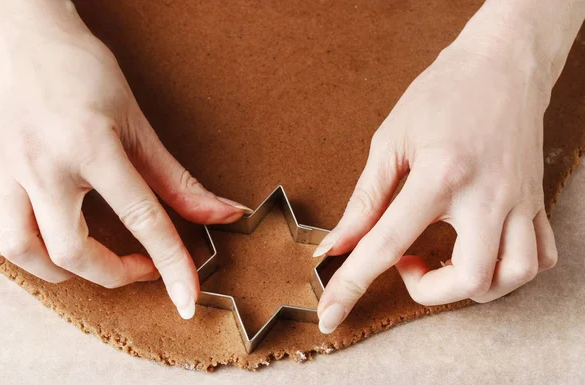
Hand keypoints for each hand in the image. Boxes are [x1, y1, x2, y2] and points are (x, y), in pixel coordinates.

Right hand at [0, 5, 249, 318]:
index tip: (187, 299)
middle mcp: (43, 165)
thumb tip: (222, 213)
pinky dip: (19, 252)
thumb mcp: (138, 124)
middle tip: (142, 266)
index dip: (171, 265)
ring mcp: (6, 172)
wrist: (27, 40)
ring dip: (66, 271)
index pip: (141, 219)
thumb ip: (178, 179)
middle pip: (73, 251)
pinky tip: (43, 245)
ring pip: (23, 251)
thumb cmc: (84, 72)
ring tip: (94, 261)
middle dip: (115, 274)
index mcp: (90, 147)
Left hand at [312, 36, 559, 332]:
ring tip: (444, 259)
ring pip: (513, 276)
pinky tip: (484, 253)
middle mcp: (487, 195)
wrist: (501, 63)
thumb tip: (337, 245)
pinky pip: (540, 256)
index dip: (352, 285)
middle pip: (469, 279)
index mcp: (440, 175)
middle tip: (407, 261)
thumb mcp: (390, 140)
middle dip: (428, 291)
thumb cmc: (441, 93)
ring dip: (472, 286)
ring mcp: (519, 200)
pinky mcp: (535, 200)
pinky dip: (510, 270)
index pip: (388, 244)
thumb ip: (364, 200)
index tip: (330, 314)